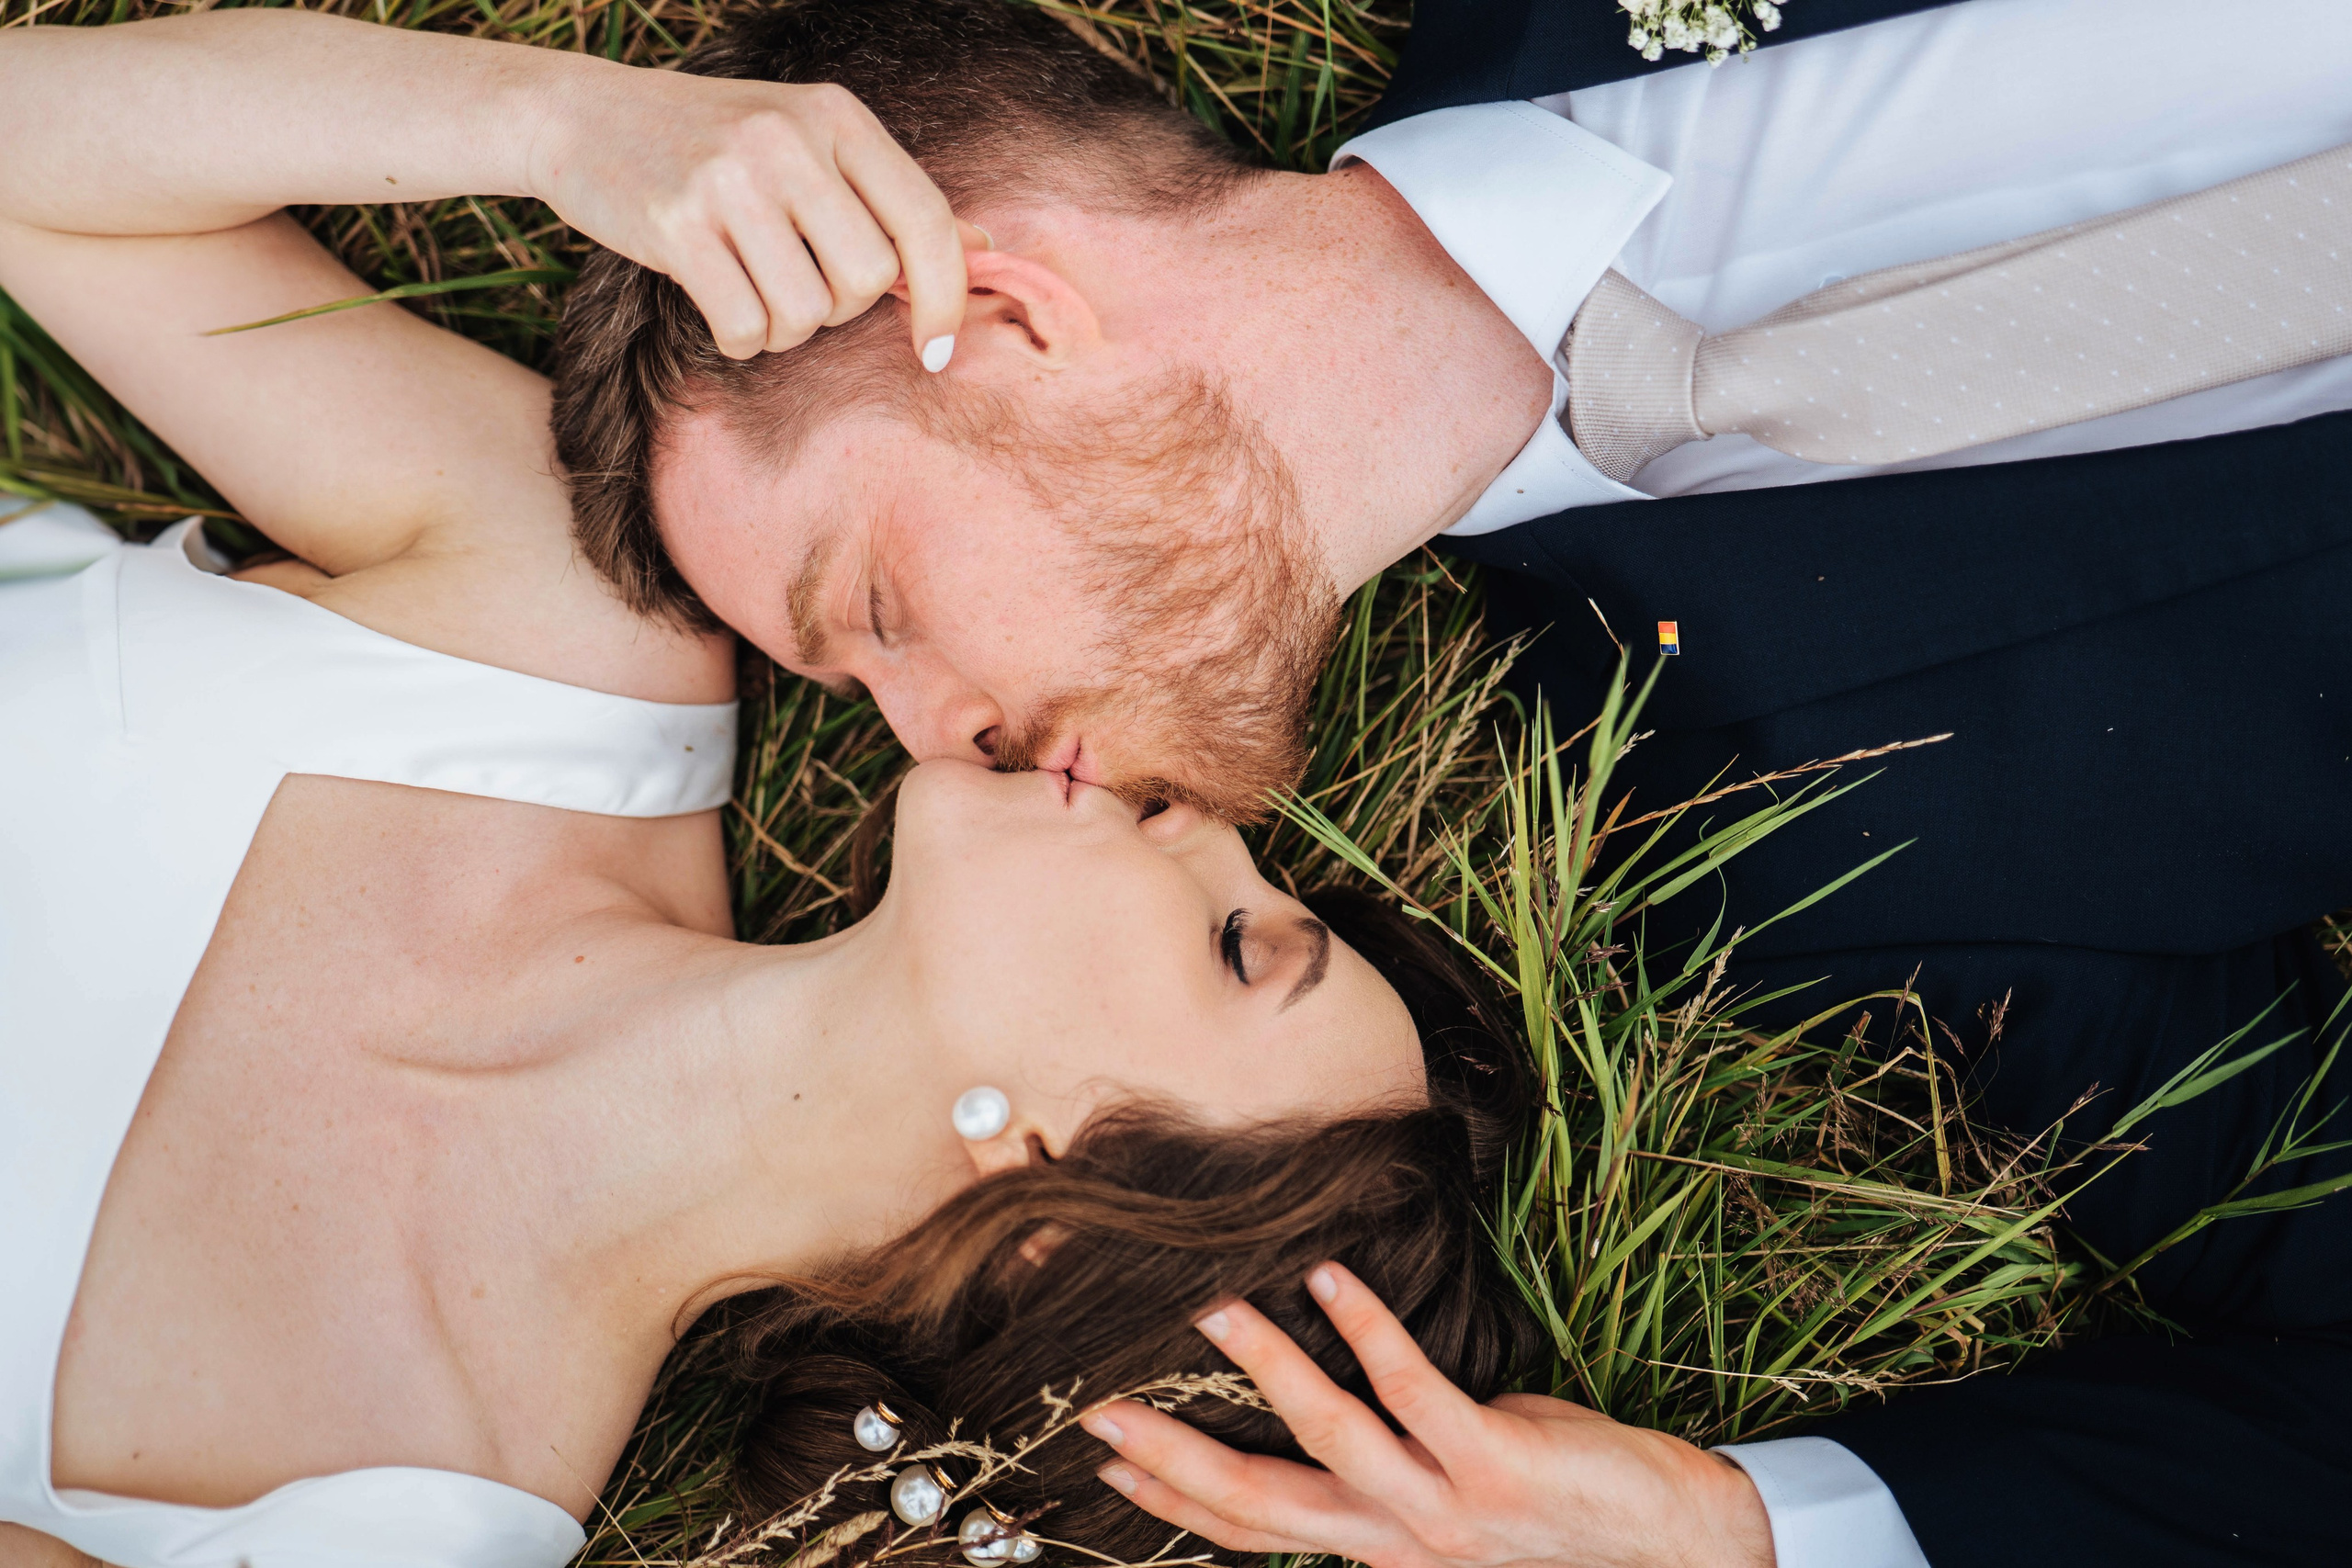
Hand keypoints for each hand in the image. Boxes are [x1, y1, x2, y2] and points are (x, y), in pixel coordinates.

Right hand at [526, 64, 974, 362]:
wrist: (583, 115)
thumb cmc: (713, 144)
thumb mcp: (809, 146)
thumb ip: (889, 196)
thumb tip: (983, 248)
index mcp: (837, 117)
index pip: (925, 221)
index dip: (947, 299)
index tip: (938, 351)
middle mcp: (790, 139)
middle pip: (869, 280)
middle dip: (840, 307)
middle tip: (796, 283)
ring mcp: (732, 178)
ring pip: (807, 312)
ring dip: (784, 327)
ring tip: (751, 291)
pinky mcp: (678, 223)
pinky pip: (745, 326)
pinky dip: (739, 340)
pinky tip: (719, 310)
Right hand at [1079, 1263, 1775, 1567]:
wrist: (1682, 1550)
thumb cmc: (1567, 1515)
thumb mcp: (1458, 1508)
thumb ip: (1393, 1475)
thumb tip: (1327, 1410)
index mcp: (1380, 1552)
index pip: (1254, 1530)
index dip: (1175, 1500)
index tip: (1105, 1465)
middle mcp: (1400, 1542)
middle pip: (1260, 1505)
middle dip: (1176, 1459)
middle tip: (1099, 1411)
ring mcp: (1446, 1508)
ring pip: (1327, 1441)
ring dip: (1263, 1371)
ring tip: (1211, 1308)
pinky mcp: (1496, 1464)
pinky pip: (1415, 1388)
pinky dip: (1366, 1328)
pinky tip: (1328, 1275)